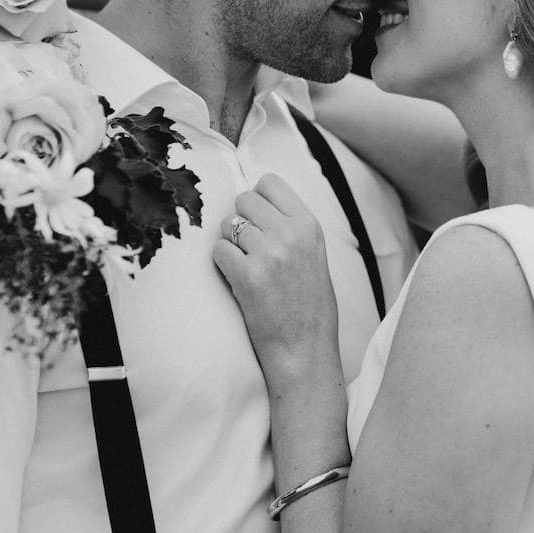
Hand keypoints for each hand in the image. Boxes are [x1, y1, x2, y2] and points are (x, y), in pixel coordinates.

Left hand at [212, 176, 339, 379]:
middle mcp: (290, 234)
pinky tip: (238, 279)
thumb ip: (292, 227)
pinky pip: (218, 250)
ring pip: (227, 225)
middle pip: (244, 199)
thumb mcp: (315, 255)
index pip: (270, 182)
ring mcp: (268, 254)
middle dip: (241, 220)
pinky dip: (223, 263)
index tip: (257, 217)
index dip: (257, 198)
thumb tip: (259, 203)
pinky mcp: (246, 275)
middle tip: (249, 246)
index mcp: (309, 226)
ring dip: (230, 243)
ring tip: (246, 265)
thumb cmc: (309, 305)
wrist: (304, 349)